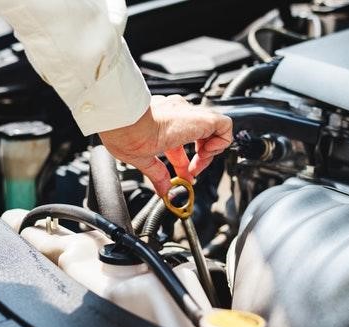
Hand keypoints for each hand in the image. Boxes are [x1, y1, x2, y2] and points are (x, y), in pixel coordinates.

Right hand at [99, 95, 232, 195]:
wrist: (125, 120)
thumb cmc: (124, 133)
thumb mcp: (142, 159)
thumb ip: (156, 174)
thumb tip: (162, 190)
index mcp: (162, 124)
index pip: (181, 142)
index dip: (185, 162)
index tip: (183, 176)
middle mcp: (177, 115)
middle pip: (199, 137)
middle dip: (200, 159)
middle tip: (191, 173)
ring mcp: (190, 115)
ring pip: (214, 129)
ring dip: (210, 152)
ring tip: (199, 164)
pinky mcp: (202, 117)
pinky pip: (224, 126)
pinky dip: (221, 142)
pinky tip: (206, 154)